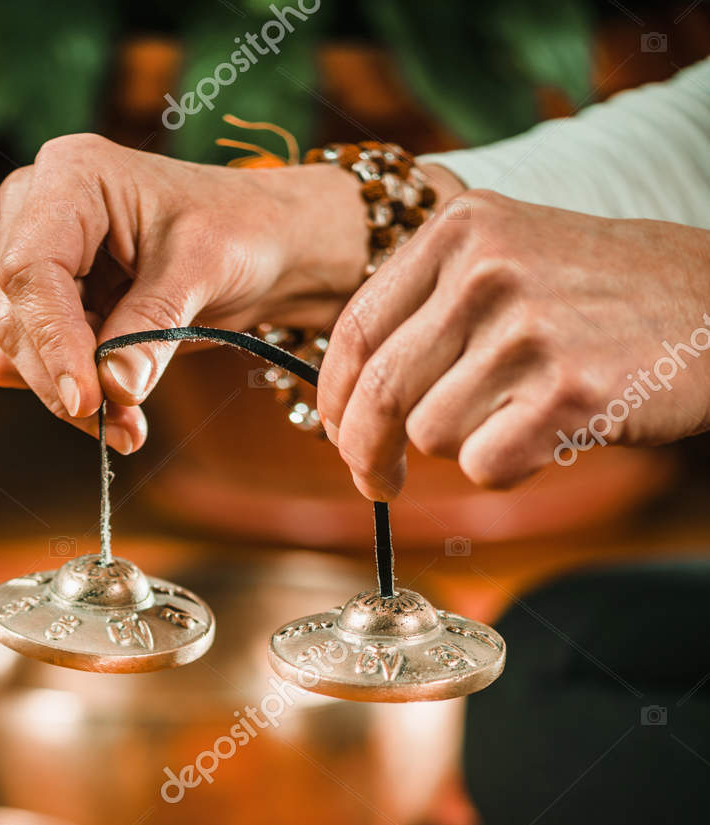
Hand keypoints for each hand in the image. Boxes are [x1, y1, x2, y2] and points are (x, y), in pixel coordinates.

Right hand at [0, 134, 369, 452]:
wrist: (254, 244)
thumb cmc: (235, 231)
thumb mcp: (203, 268)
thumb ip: (154, 325)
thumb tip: (113, 388)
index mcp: (71, 177)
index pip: (31, 267)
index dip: (53, 340)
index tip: (87, 400)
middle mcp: (35, 210)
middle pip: (16, 314)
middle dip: (64, 380)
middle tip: (123, 427)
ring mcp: (33, 258)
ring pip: (15, 346)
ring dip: (68, 396)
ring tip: (129, 424)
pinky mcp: (42, 303)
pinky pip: (28, 362)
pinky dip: (69, 393)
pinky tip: (117, 406)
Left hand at [317, 189, 709, 496]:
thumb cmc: (604, 294)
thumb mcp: (511, 254)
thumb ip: (430, 301)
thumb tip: (345, 389)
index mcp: (462, 230)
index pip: (356, 329)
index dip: (333, 398)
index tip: (336, 432)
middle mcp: (487, 271)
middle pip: (380, 393)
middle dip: (365, 452)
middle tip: (376, 481)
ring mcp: (527, 330)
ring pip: (431, 435)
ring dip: (460, 448)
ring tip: (513, 419)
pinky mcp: (565, 391)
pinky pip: (484, 465)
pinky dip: (503, 469)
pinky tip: (541, 439)